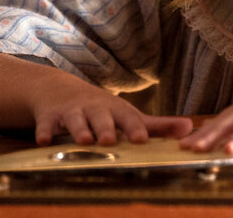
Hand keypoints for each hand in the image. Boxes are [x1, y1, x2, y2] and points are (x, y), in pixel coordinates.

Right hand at [30, 74, 193, 145]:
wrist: (60, 90)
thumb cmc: (102, 109)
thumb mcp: (128, 114)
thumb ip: (157, 126)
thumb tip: (189, 128)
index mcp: (116, 110)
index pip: (128, 118)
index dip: (134, 128)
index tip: (142, 139)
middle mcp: (95, 109)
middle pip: (101, 118)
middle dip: (105, 128)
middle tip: (110, 140)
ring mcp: (71, 112)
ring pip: (75, 121)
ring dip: (79, 130)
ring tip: (83, 141)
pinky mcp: (50, 118)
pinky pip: (45, 125)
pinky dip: (44, 132)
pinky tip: (43, 141)